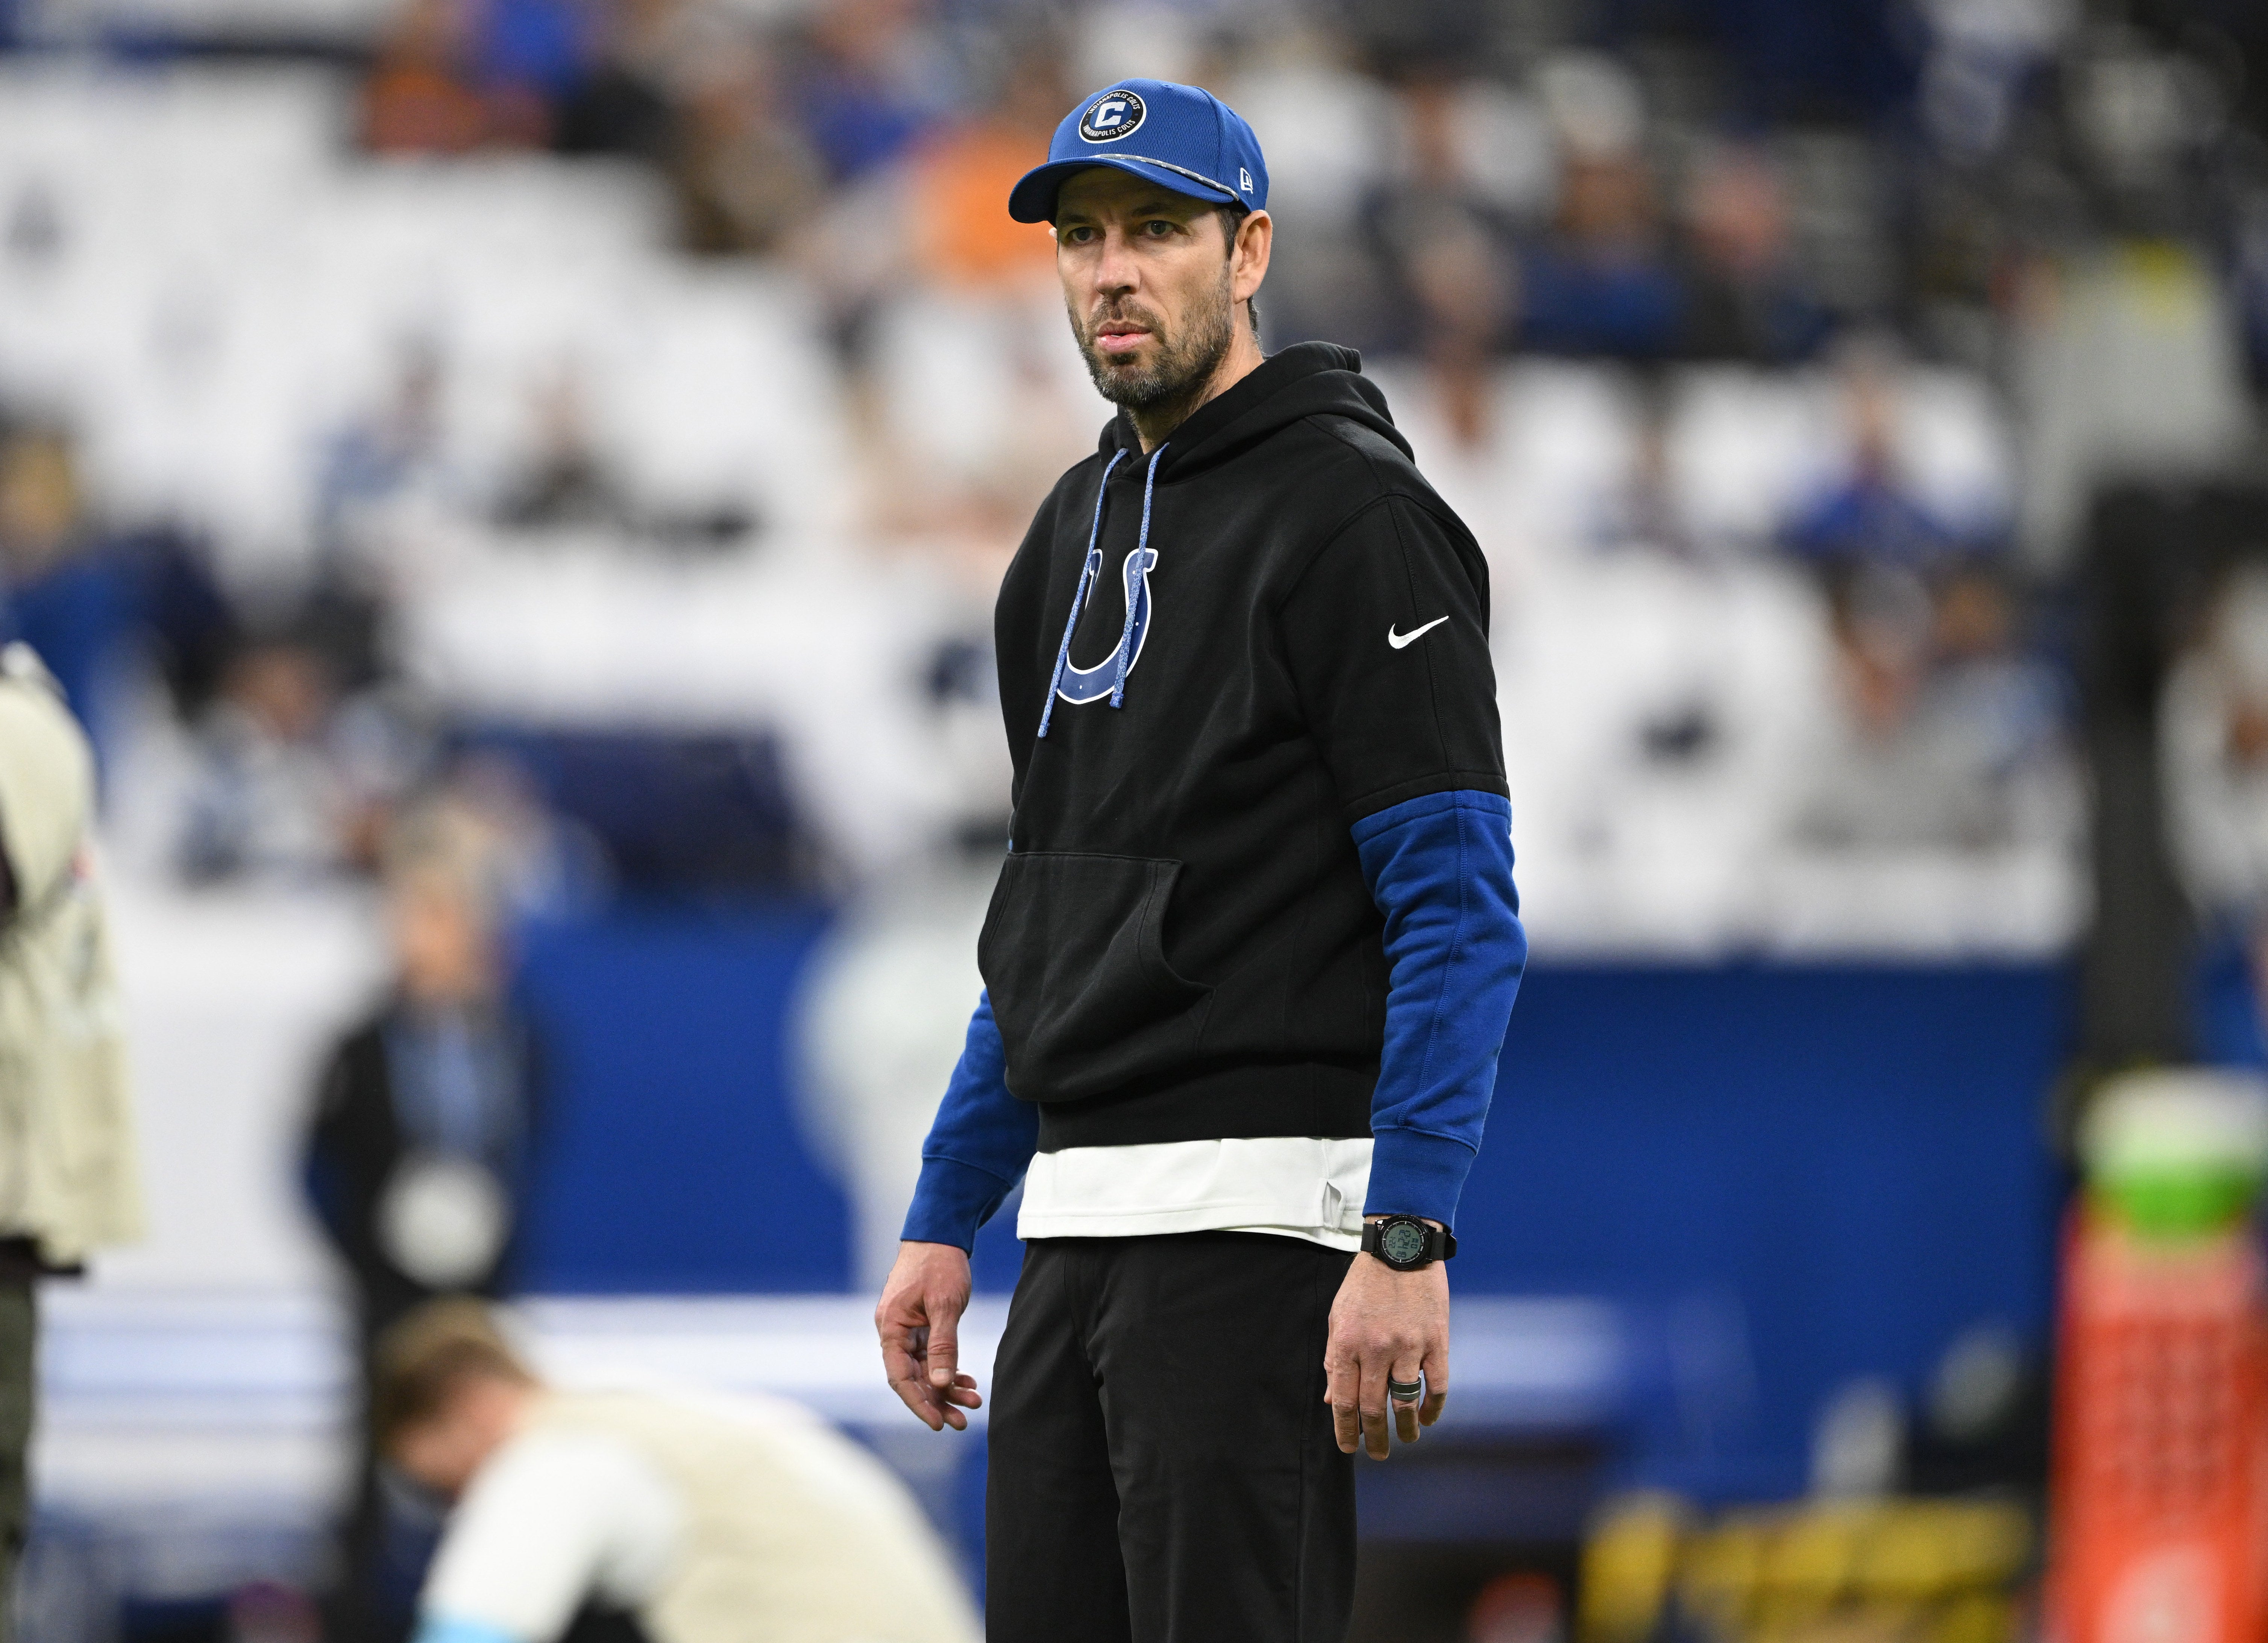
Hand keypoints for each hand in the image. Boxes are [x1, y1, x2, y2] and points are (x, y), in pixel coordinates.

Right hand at [876, 1240, 981, 1431]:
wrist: (940, 1234)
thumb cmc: (939, 1264)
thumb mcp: (944, 1305)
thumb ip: (943, 1345)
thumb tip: (940, 1384)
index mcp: (891, 1327)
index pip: (900, 1377)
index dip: (918, 1402)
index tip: (938, 1422)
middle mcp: (895, 1332)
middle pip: (913, 1378)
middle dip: (938, 1401)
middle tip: (963, 1422)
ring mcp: (907, 1330)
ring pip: (925, 1370)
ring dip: (947, 1388)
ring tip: (973, 1403)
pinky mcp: (921, 1326)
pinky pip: (932, 1356)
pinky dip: (948, 1369)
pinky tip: (967, 1380)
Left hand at [1323, 1233, 1449, 1458]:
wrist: (1400, 1247)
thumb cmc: (1364, 1284)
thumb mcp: (1338, 1318)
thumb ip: (1335, 1360)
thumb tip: (1334, 1401)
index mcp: (1346, 1343)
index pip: (1344, 1400)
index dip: (1346, 1430)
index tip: (1349, 1448)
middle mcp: (1375, 1349)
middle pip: (1374, 1408)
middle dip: (1374, 1438)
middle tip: (1377, 1454)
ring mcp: (1408, 1346)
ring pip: (1406, 1402)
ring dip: (1406, 1429)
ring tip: (1405, 1440)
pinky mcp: (1437, 1340)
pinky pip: (1437, 1385)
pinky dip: (1434, 1407)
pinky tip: (1429, 1419)